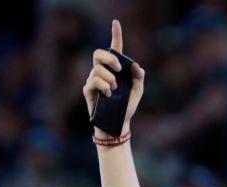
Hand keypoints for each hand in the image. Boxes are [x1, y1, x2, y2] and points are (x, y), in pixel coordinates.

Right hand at [83, 19, 145, 134]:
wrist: (118, 124)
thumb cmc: (126, 108)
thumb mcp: (137, 92)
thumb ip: (139, 77)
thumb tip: (136, 65)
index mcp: (115, 69)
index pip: (114, 48)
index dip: (115, 34)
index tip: (116, 22)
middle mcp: (102, 72)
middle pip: (99, 54)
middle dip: (110, 58)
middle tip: (119, 69)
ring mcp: (94, 80)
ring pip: (97, 68)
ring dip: (109, 78)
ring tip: (115, 89)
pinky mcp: (88, 90)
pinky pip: (94, 81)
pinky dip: (104, 86)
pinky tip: (109, 94)